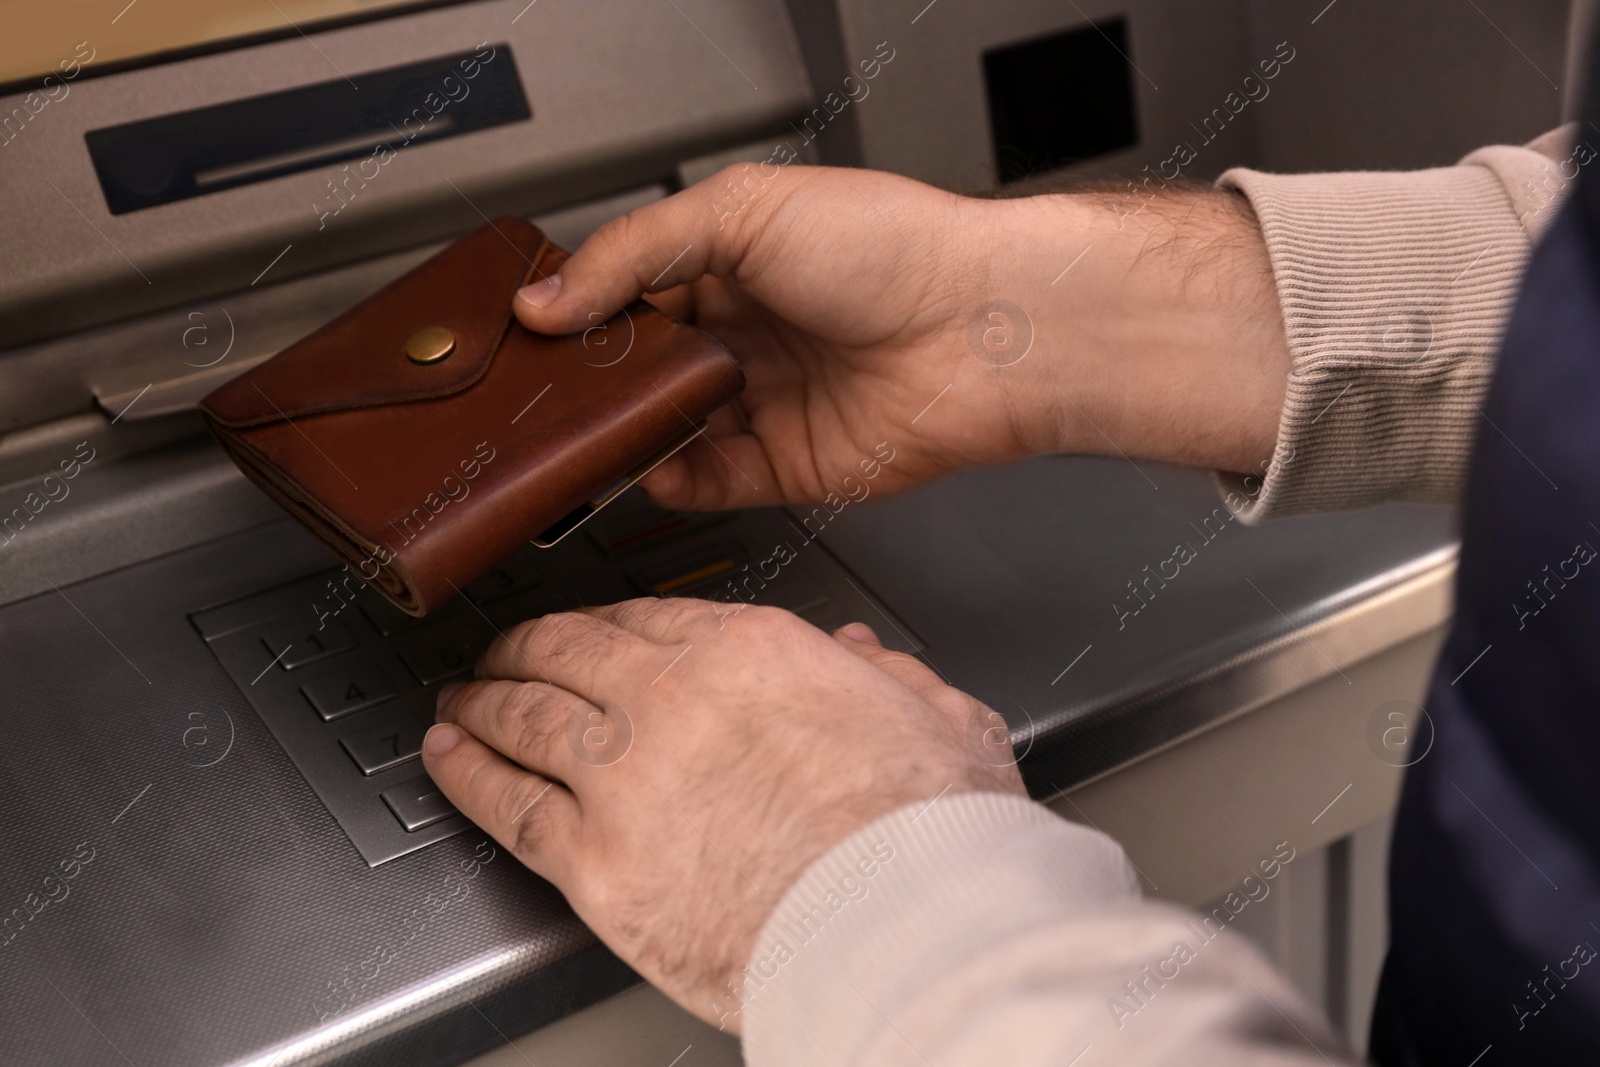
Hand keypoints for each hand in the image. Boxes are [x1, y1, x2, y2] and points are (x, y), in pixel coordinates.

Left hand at [421, 600, 1024, 1031]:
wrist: (900, 931)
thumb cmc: (929, 837)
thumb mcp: (941, 718)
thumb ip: (888, 675)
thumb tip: (860, 654)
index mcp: (753, 653)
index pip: (653, 616)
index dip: (609, 623)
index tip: (596, 632)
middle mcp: (673, 699)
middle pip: (570, 652)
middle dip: (527, 647)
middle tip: (505, 651)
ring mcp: (624, 779)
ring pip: (525, 717)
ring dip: (483, 702)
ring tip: (461, 699)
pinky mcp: (595, 865)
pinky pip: (508, 806)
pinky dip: (467, 774)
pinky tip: (447, 758)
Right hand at [512, 165, 1288, 509]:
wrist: (987, 327)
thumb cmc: (895, 248)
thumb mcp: (741, 211)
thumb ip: (633, 251)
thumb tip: (549, 297)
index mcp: (739, 261)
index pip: (638, 292)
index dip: (587, 314)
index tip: (536, 334)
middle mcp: (755, 333)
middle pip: (652, 368)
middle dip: (600, 383)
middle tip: (548, 394)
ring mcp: (773, 401)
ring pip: (677, 431)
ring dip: (631, 438)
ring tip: (584, 438)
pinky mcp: (795, 465)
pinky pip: (718, 483)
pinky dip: (678, 483)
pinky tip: (650, 471)